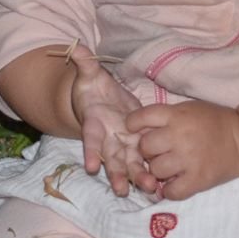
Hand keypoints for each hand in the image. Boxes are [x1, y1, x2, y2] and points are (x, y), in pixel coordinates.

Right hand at [70, 44, 156, 196]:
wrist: (98, 99)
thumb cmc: (91, 88)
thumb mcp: (88, 74)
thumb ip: (84, 62)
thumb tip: (77, 46)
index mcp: (94, 122)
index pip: (90, 137)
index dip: (91, 151)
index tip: (91, 167)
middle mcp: (107, 137)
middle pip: (110, 157)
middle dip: (116, 174)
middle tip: (122, 190)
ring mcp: (121, 142)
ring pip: (127, 163)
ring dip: (136, 177)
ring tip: (148, 190)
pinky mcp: (135, 142)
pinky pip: (141, 159)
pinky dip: (149, 172)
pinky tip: (161, 185)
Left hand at [125, 100, 238, 200]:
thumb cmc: (213, 122)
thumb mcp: (188, 110)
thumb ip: (166, 117)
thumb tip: (139, 128)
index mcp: (177, 116)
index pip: (142, 117)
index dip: (133, 124)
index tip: (135, 129)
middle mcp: (180, 136)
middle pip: (145, 147)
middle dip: (148, 150)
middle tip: (159, 151)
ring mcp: (188, 159)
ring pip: (155, 170)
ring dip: (158, 171)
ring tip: (170, 167)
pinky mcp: (197, 179)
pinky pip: (170, 191)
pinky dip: (169, 190)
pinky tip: (176, 182)